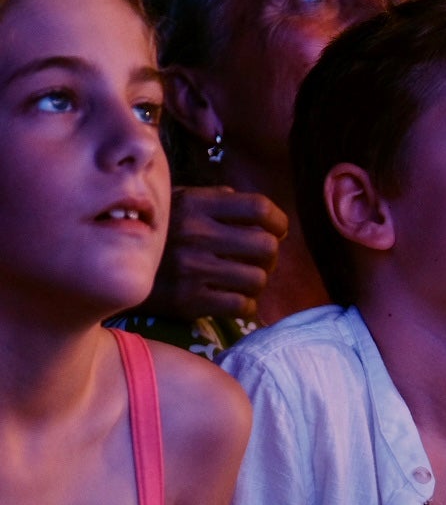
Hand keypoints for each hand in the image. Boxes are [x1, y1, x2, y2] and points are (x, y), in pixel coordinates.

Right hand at [142, 186, 288, 321]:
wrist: (107, 268)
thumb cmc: (152, 233)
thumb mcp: (175, 202)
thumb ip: (213, 199)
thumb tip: (251, 207)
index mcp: (196, 205)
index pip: (259, 208)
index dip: (278, 221)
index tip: (277, 230)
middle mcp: (197, 234)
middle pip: (266, 246)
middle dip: (269, 255)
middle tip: (258, 260)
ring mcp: (193, 268)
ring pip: (257, 279)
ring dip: (256, 282)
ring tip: (242, 280)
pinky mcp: (189, 300)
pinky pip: (241, 305)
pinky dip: (245, 305)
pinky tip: (234, 299)